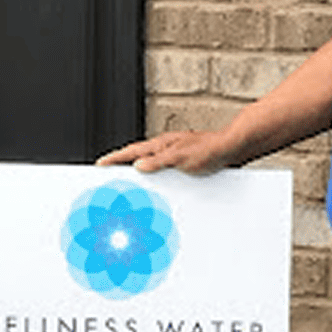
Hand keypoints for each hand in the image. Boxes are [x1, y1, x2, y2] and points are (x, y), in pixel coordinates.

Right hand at [96, 130, 233, 174]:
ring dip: (138, 174)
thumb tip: (138, 165)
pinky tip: (156, 187)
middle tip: (108, 175)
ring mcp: (174, 155)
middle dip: (122, 166)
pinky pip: (162, 171)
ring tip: (127, 185)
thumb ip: (158, 161)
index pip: (132, 152)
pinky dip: (154, 178)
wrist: (231, 149)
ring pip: (150, 166)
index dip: (115, 158)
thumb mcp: (180, 157)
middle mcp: (166, 149)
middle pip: (137, 159)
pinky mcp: (183, 163)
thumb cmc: (210, 149)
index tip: (101, 163)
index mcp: (161, 145)